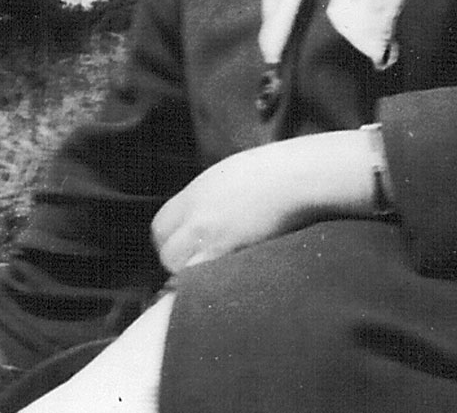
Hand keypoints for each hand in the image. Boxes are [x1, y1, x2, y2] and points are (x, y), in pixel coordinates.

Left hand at [151, 131, 373, 273]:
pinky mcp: (234, 252)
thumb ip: (205, 202)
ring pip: (184, 271)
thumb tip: (199, 223)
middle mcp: (197, 217)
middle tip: (200, 268)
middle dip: (179, 266)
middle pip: (168, 255)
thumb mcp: (224, 179)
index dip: (169, 244)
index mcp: (192, 196)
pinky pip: (210, 278)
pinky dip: (215, 284)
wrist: (297, 176)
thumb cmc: (268, 172)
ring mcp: (214, 236)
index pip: (159, 230)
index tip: (184, 251)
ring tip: (216, 278)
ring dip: (195, 279)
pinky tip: (232, 279)